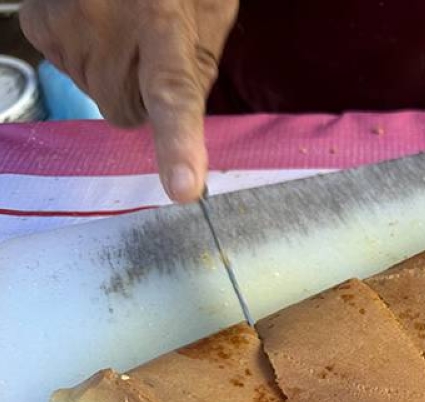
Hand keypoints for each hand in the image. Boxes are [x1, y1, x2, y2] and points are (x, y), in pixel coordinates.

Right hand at [20, 0, 237, 201]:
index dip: (180, 143)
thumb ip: (204, 64)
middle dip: (145, 93)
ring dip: (116, 71)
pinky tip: (96, 22)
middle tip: (153, 47)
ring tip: (123, 23)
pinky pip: (70, 70)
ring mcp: (68, 31)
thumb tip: (183, 115)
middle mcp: (109, 33)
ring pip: (99, 94)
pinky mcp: (40, 28)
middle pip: (129, 113)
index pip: (174, 95)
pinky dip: (87, 55)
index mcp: (165, 26)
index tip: (184, 187)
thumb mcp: (209, 8)